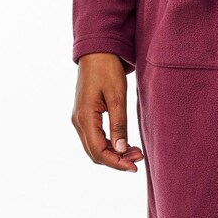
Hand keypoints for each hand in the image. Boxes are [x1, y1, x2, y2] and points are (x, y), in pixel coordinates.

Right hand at [71, 53, 144, 171]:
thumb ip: (119, 124)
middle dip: (116, 160)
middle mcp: (78, 121)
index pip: (98, 151)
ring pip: (94, 146)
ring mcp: (80, 118)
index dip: (116, 162)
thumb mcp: (117, 96)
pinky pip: (94, 137)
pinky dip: (109, 144)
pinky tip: (124, 143)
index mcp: (85, 117)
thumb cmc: (107, 69)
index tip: (134, 167)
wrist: (97, 50)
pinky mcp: (85, 114)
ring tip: (135, 151)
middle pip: (95, 152)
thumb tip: (120, 150)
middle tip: (139, 158)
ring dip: (113, 153)